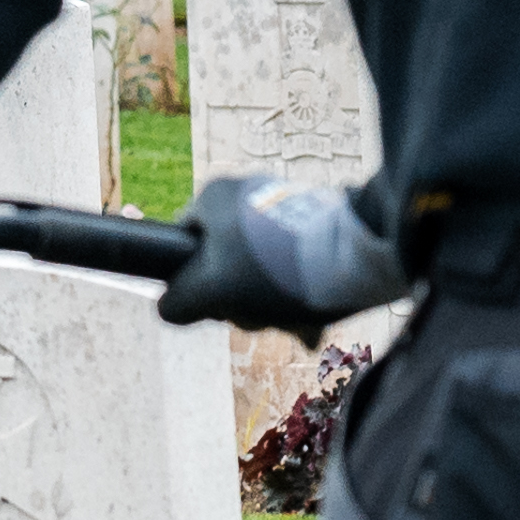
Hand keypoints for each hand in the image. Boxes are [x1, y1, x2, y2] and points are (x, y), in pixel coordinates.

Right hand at [155, 175, 402, 333]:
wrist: (351, 258)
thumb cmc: (271, 270)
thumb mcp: (210, 292)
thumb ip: (178, 302)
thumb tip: (168, 308)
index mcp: (213, 196)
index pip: (183, 241)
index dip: (191, 279)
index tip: (213, 301)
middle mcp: (246, 194)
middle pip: (225, 263)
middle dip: (240, 301)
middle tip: (256, 317)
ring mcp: (284, 210)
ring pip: (262, 273)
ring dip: (271, 307)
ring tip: (290, 321)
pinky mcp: (316, 228)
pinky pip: (293, 270)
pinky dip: (297, 299)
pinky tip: (309, 326)